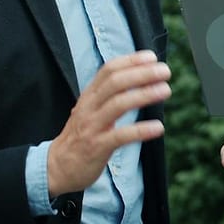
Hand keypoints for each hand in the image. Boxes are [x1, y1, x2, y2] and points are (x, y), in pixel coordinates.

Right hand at [46, 50, 170, 195]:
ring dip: (144, 95)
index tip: (152, 57)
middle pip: (115, 83)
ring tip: (165, 90)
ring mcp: (92, 126)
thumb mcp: (91, 110)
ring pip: (118, 104)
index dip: (131, 61)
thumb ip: (110, 95)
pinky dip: (141, 130)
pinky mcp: (97, 147)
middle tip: (165, 71)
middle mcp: (89, 107)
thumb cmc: (81, 136)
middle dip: (142, 73)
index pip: (108, 70)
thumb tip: (140, 78)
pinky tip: (158, 127)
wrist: (57, 167)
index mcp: (89, 96)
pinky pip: (120, 136)